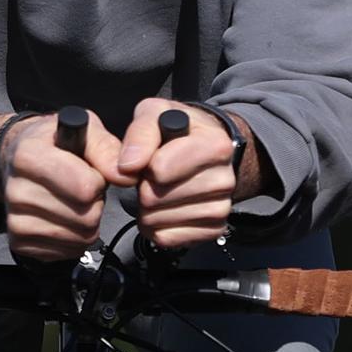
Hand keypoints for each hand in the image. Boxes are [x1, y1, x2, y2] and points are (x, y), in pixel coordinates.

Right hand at [0, 108, 124, 261]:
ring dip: (88, 221)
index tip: (90, 171)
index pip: (84, 187)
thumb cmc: (56, 143)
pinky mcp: (20, 243)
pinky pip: (70, 251)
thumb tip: (126, 177)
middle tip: (81, 186)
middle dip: (94, 202)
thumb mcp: (85, 130)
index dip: (98, 180)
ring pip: (81, 237)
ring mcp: (15, 221)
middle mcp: (16, 191)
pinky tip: (66, 218)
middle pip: (86, 217)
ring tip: (72, 200)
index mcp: (27, 156)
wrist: (18, 161)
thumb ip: (106, 149)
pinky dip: (77, 237)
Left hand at [116, 99, 236, 250]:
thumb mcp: (154, 113)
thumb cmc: (176, 130)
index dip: (144, 164)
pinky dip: (155, 226)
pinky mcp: (213, 230)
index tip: (150, 157)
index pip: (160, 169)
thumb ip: (140, 133)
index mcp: (216, 146)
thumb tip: (127, 167)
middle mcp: (224, 180)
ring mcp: (221, 208)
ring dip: (146, 208)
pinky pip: (166, 238)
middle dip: (144, 187)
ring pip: (157, 220)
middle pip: (155, 198)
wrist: (206, 150)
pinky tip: (164, 209)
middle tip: (153, 175)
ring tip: (158, 190)